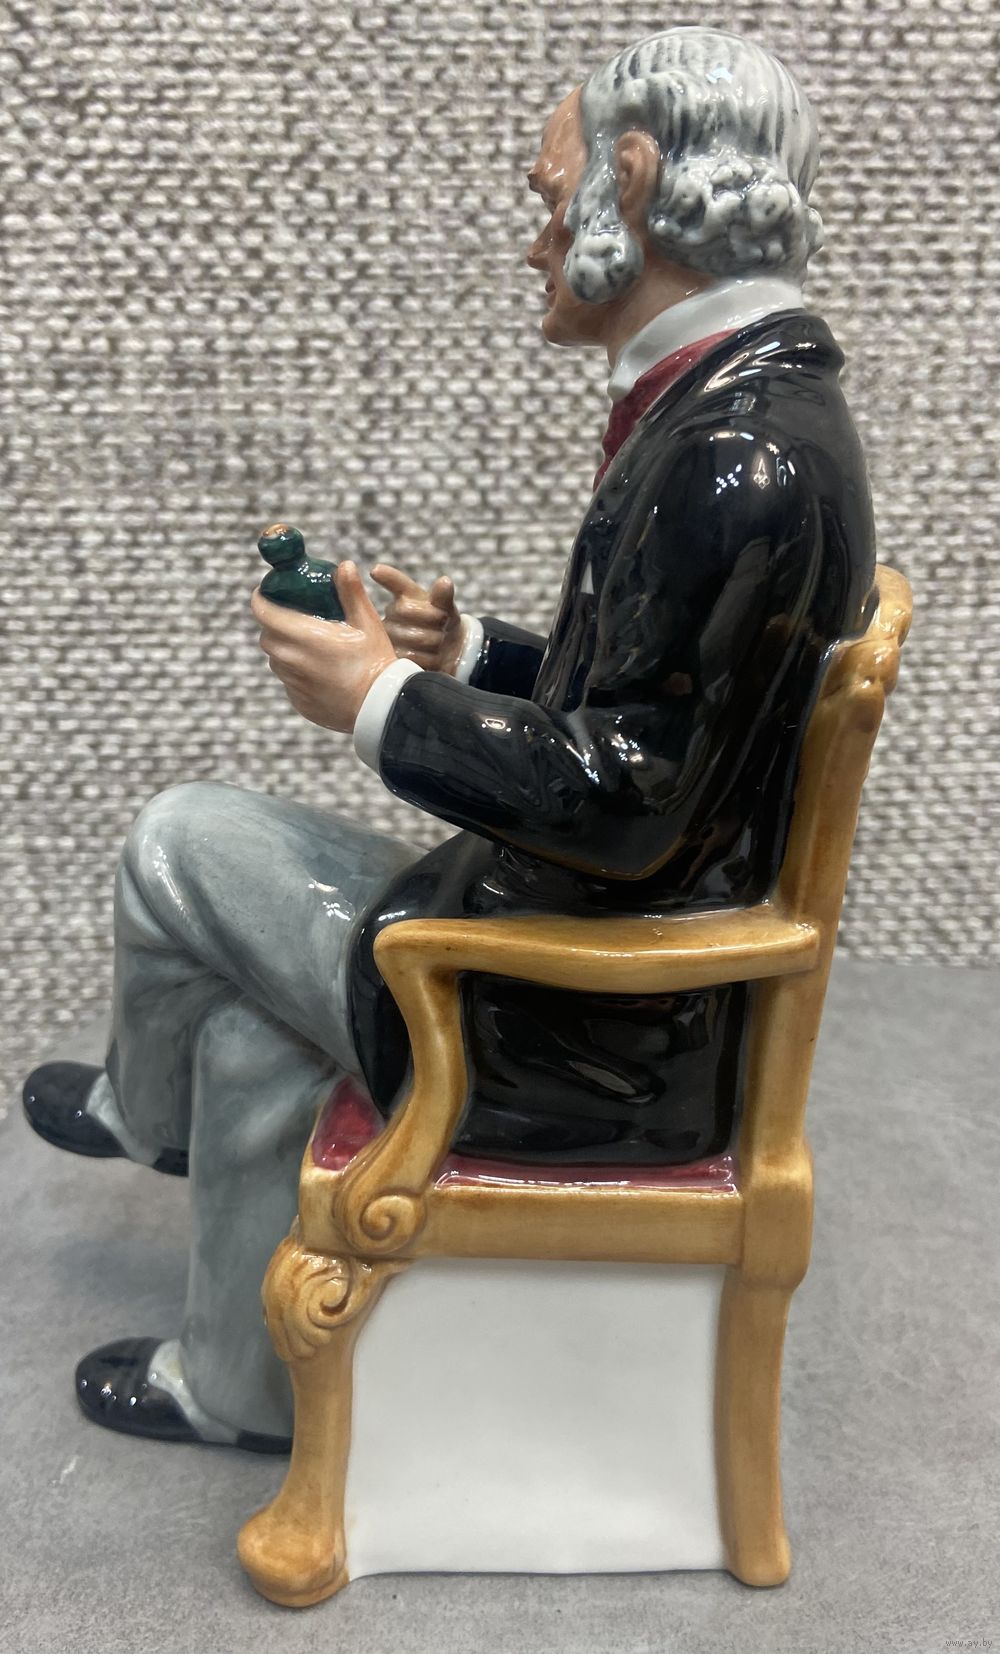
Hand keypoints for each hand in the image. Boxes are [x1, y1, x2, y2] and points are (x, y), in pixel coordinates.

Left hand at [251, 562, 395, 733]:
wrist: (381, 707)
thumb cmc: (375, 662)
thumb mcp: (368, 623)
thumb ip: (352, 593)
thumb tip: (345, 566)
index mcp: (305, 637)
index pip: (264, 613)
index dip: (261, 599)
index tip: (266, 592)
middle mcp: (292, 661)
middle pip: (266, 636)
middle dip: (274, 624)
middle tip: (292, 617)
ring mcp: (294, 684)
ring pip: (277, 660)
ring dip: (285, 649)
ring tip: (309, 645)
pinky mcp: (299, 702)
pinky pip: (288, 681)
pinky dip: (296, 672)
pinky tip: (319, 671)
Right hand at [371, 564, 464, 673]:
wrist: (446, 654)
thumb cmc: (444, 625)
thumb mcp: (447, 610)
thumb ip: (443, 598)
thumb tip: (445, 581)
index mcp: (406, 597)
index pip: (397, 584)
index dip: (387, 577)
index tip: (376, 571)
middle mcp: (392, 614)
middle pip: (406, 610)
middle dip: (434, 620)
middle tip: (444, 629)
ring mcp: (388, 636)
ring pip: (410, 636)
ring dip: (433, 642)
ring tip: (439, 644)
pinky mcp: (391, 658)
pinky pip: (409, 656)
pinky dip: (427, 658)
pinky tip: (432, 658)